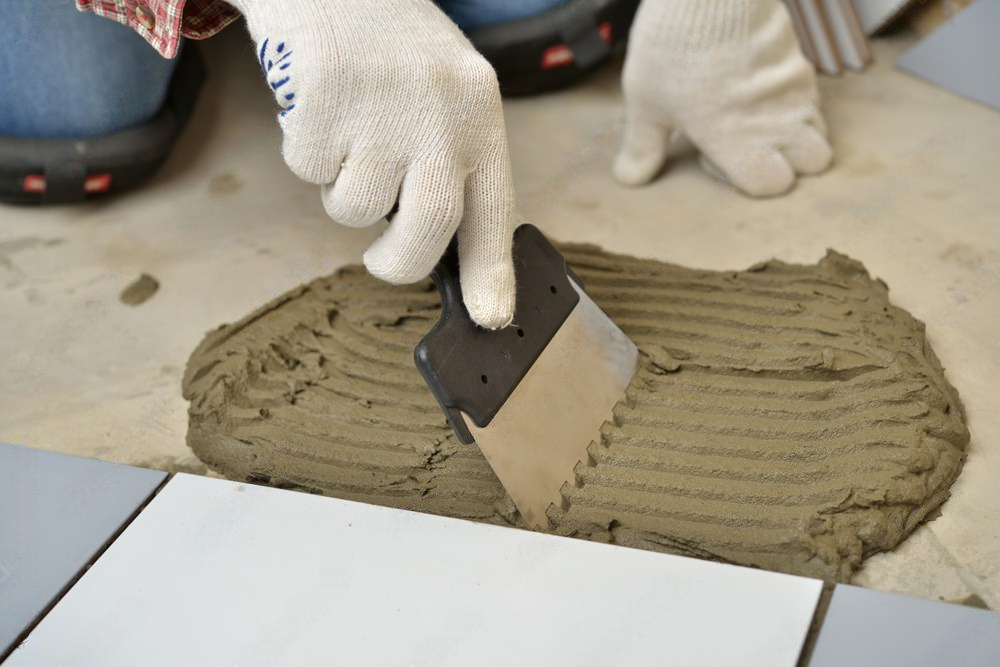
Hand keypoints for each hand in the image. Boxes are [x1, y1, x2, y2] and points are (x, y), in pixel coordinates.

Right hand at [226, 0, 516, 327]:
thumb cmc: (389, 47)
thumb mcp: (445, 96)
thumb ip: (450, 163)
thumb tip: (443, 248)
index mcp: (480, 114)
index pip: (493, 208)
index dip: (492, 270)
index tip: (490, 318)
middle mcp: (441, 110)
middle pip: (430, 225)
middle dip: (400, 262)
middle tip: (383, 260)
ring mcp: (383, 102)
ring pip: (356, 206)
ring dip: (343, 192)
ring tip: (347, 137)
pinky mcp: (326, 94)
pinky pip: (308, 168)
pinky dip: (306, 153)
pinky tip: (317, 106)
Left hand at [614, 0, 832, 196]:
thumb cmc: (674, 47)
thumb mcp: (645, 103)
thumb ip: (643, 146)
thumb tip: (630, 178)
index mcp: (739, 141)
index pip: (773, 185)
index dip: (748, 178)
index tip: (716, 154)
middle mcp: (778, 120)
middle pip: (814, 161)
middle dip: (789, 159)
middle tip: (747, 138)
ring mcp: (796, 87)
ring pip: (819, 125)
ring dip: (793, 129)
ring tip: (751, 110)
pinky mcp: (800, 57)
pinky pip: (810, 91)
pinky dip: (792, 98)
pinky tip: (755, 80)